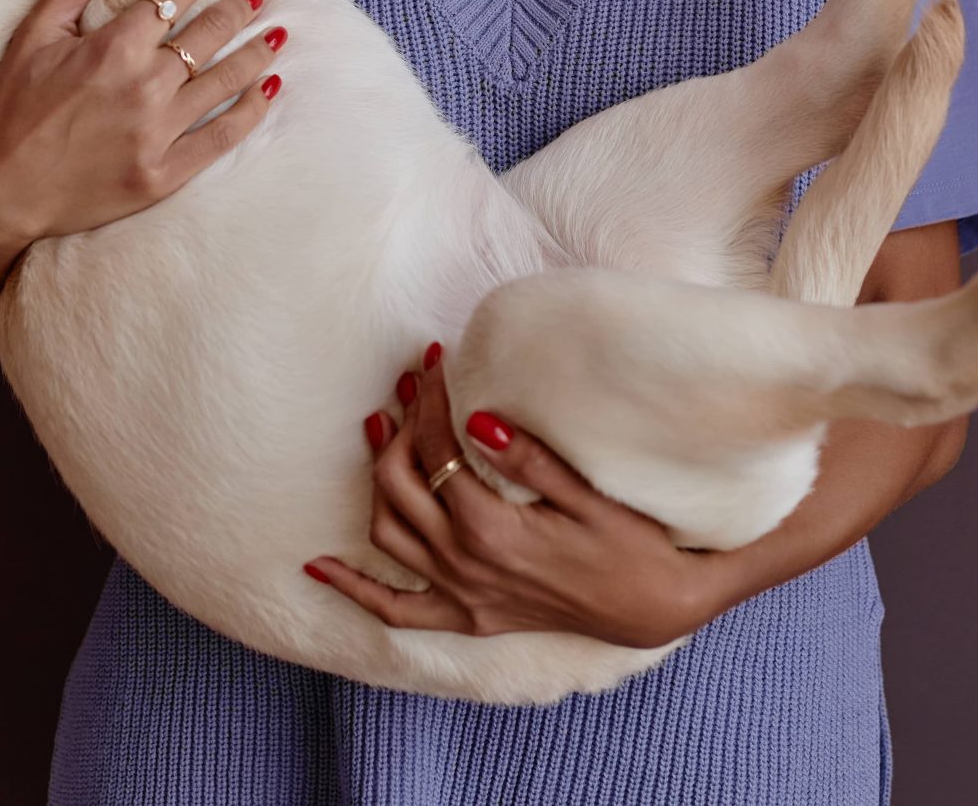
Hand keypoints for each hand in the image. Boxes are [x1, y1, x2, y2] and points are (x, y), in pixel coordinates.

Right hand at [0, 0, 287, 257]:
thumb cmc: (12, 109)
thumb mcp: (35, 34)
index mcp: (114, 46)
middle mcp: (145, 85)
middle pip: (210, 34)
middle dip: (237, 9)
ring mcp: (159, 132)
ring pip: (226, 80)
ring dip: (256, 53)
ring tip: (275, 34)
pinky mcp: (165, 174)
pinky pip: (223, 136)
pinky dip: (252, 110)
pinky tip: (269, 90)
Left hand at [303, 347, 723, 650]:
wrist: (657, 608)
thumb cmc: (633, 546)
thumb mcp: (591, 497)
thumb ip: (530, 460)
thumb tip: (479, 419)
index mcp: (492, 529)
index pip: (438, 451)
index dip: (431, 400)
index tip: (435, 360)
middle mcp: (465, 565)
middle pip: (400, 485)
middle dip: (400, 427)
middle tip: (412, 385)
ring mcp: (462, 595)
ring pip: (388, 533)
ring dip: (376, 480)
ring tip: (380, 429)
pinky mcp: (468, 617)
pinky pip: (395, 610)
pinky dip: (354, 588)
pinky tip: (320, 566)